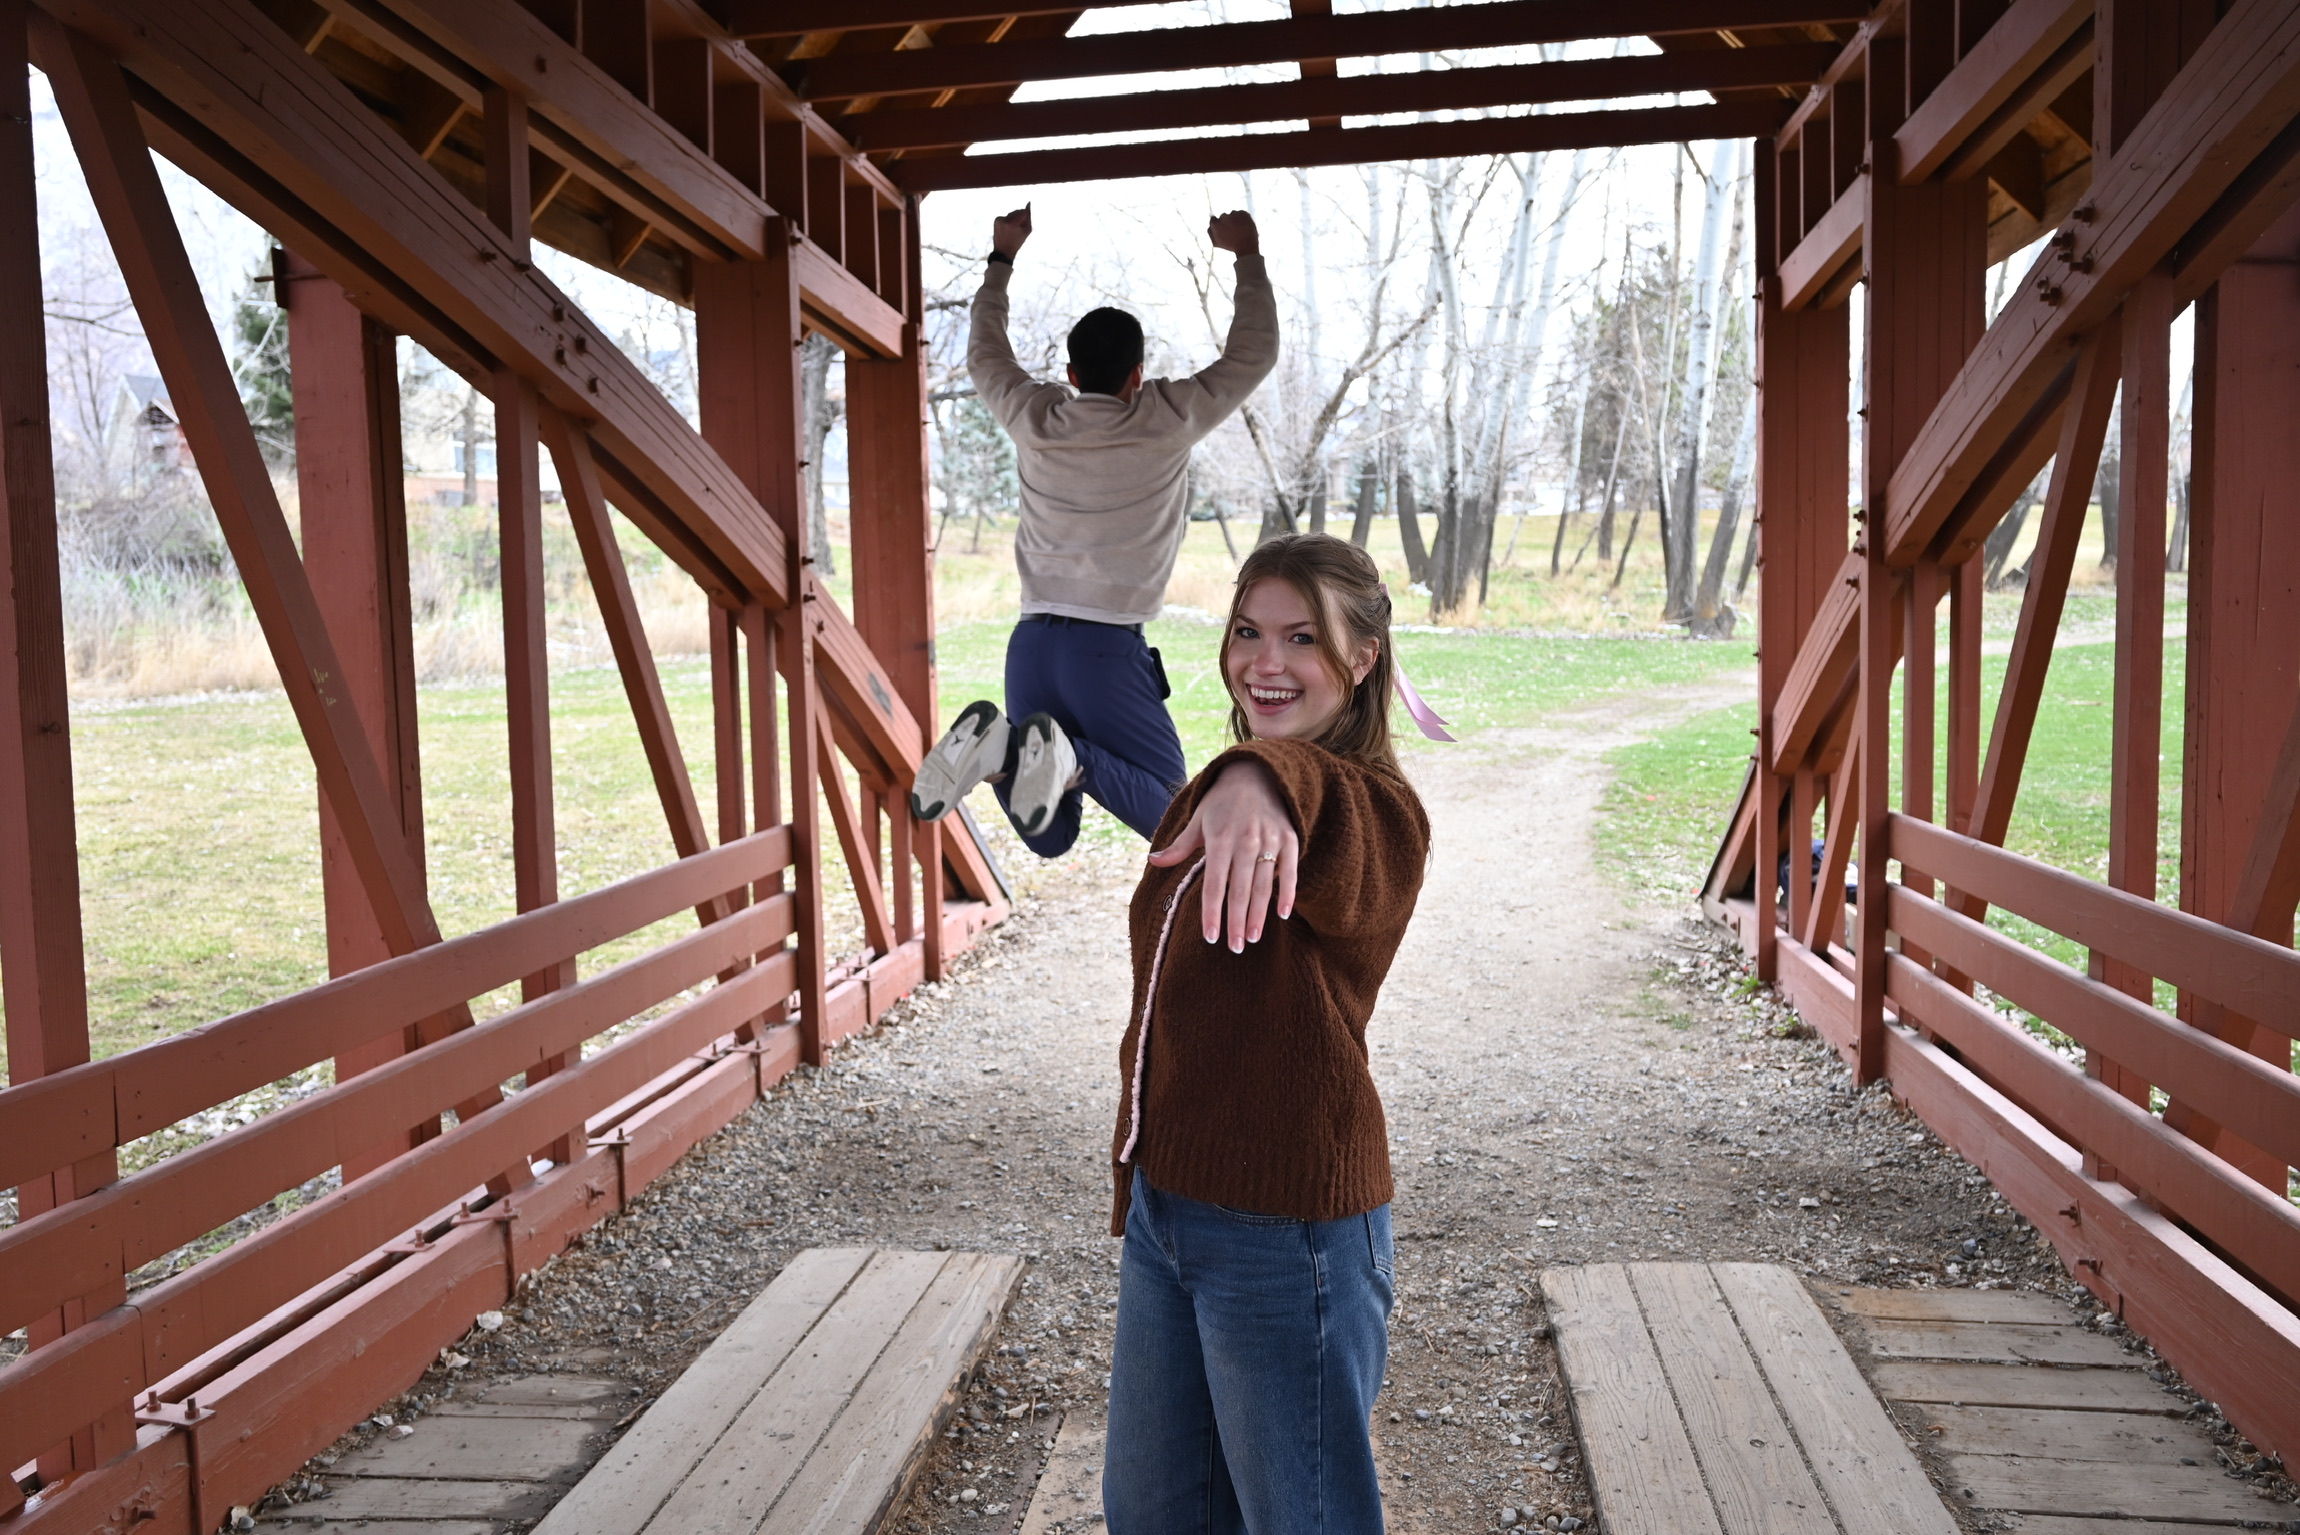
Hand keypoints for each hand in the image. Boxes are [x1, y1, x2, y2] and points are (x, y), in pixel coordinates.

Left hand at [993, 203, 1032, 256]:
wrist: (1003, 251)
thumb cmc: (1017, 242)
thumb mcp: (1027, 231)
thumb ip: (1029, 218)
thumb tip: (1029, 204)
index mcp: (1014, 223)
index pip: (1023, 212)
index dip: (1026, 215)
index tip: (1027, 220)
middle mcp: (1006, 220)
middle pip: (1017, 211)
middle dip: (1020, 217)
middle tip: (1020, 227)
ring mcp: (1000, 219)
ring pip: (1011, 213)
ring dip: (1014, 218)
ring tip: (1013, 229)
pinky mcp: (996, 220)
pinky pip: (1005, 216)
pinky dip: (1008, 220)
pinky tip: (1007, 229)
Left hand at [1146, 759, 1297, 951]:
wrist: (1256, 773)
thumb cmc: (1221, 802)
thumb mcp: (1198, 820)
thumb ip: (1179, 846)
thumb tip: (1153, 860)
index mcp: (1219, 839)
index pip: (1214, 884)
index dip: (1212, 912)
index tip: (1210, 937)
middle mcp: (1245, 841)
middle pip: (1239, 889)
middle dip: (1236, 921)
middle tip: (1235, 948)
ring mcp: (1269, 840)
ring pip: (1263, 884)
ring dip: (1259, 914)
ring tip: (1253, 938)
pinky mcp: (1289, 839)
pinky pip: (1289, 870)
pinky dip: (1287, 892)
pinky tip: (1283, 914)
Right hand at [1208, 209, 1258, 256]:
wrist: (1247, 246)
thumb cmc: (1230, 246)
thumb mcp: (1216, 243)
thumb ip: (1210, 232)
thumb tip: (1211, 224)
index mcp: (1215, 224)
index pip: (1213, 219)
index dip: (1218, 225)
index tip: (1223, 229)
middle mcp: (1223, 217)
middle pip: (1223, 216)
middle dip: (1227, 222)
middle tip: (1232, 231)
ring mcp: (1234, 214)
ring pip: (1233, 214)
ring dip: (1235, 220)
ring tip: (1239, 230)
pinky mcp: (1243, 213)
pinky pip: (1241, 214)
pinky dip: (1243, 219)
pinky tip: (1244, 227)